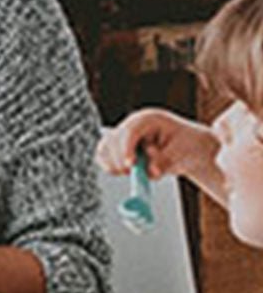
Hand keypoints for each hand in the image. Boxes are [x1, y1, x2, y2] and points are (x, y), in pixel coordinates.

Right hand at [96, 108, 218, 184]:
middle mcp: (132, 125)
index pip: (130, 131)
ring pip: (105, 149)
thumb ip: (166, 161)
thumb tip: (151, 171)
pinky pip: (104, 157)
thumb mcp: (182, 152)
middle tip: (131, 173)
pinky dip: (110, 166)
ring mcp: (123, 136)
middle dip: (118, 159)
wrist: (188, 148)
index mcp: (148, 119)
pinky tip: (122, 172)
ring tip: (131, 173)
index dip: (126, 148)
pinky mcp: (118, 148)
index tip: (130, 165)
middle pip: (113, 140)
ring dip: (113, 164)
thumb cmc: (187, 145)